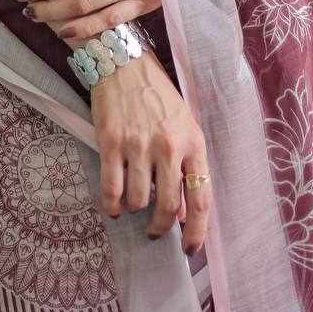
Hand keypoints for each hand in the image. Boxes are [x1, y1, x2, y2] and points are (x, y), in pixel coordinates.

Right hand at [91, 49, 211, 253]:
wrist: (124, 62)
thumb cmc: (157, 94)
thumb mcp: (183, 124)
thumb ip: (185, 165)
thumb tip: (183, 212)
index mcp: (192, 141)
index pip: (201, 197)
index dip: (197, 231)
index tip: (190, 248)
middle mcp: (168, 145)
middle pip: (168, 206)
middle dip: (161, 227)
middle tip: (155, 231)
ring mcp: (138, 144)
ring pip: (138, 200)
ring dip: (134, 210)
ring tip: (132, 205)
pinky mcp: (112, 142)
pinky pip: (111, 189)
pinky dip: (111, 205)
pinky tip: (113, 206)